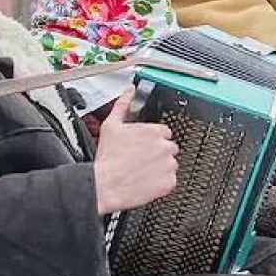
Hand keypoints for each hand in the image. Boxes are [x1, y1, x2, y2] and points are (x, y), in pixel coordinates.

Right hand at [93, 87, 178, 214]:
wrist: (105, 185)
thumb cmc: (108, 158)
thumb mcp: (111, 126)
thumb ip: (123, 105)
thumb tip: (129, 90)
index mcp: (154, 131)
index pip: (164, 133)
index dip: (153, 140)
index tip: (143, 146)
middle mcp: (165, 147)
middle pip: (169, 148)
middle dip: (158, 153)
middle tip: (141, 160)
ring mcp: (168, 165)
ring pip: (170, 164)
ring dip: (160, 167)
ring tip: (142, 171)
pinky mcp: (169, 182)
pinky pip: (170, 181)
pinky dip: (161, 182)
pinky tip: (146, 181)